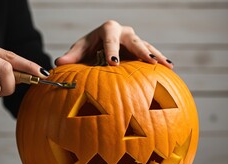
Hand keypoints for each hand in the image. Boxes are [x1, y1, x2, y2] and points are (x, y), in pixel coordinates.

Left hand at [55, 20, 172, 68]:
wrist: (98, 48)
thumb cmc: (88, 49)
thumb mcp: (79, 52)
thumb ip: (71, 57)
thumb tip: (58, 63)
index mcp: (107, 30)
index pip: (109, 38)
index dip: (111, 50)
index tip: (113, 63)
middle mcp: (123, 32)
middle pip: (133, 40)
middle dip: (140, 50)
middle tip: (148, 61)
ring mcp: (134, 40)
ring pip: (147, 46)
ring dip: (156, 56)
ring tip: (166, 66)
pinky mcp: (141, 49)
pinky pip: (152, 54)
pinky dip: (160, 60)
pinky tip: (170, 69)